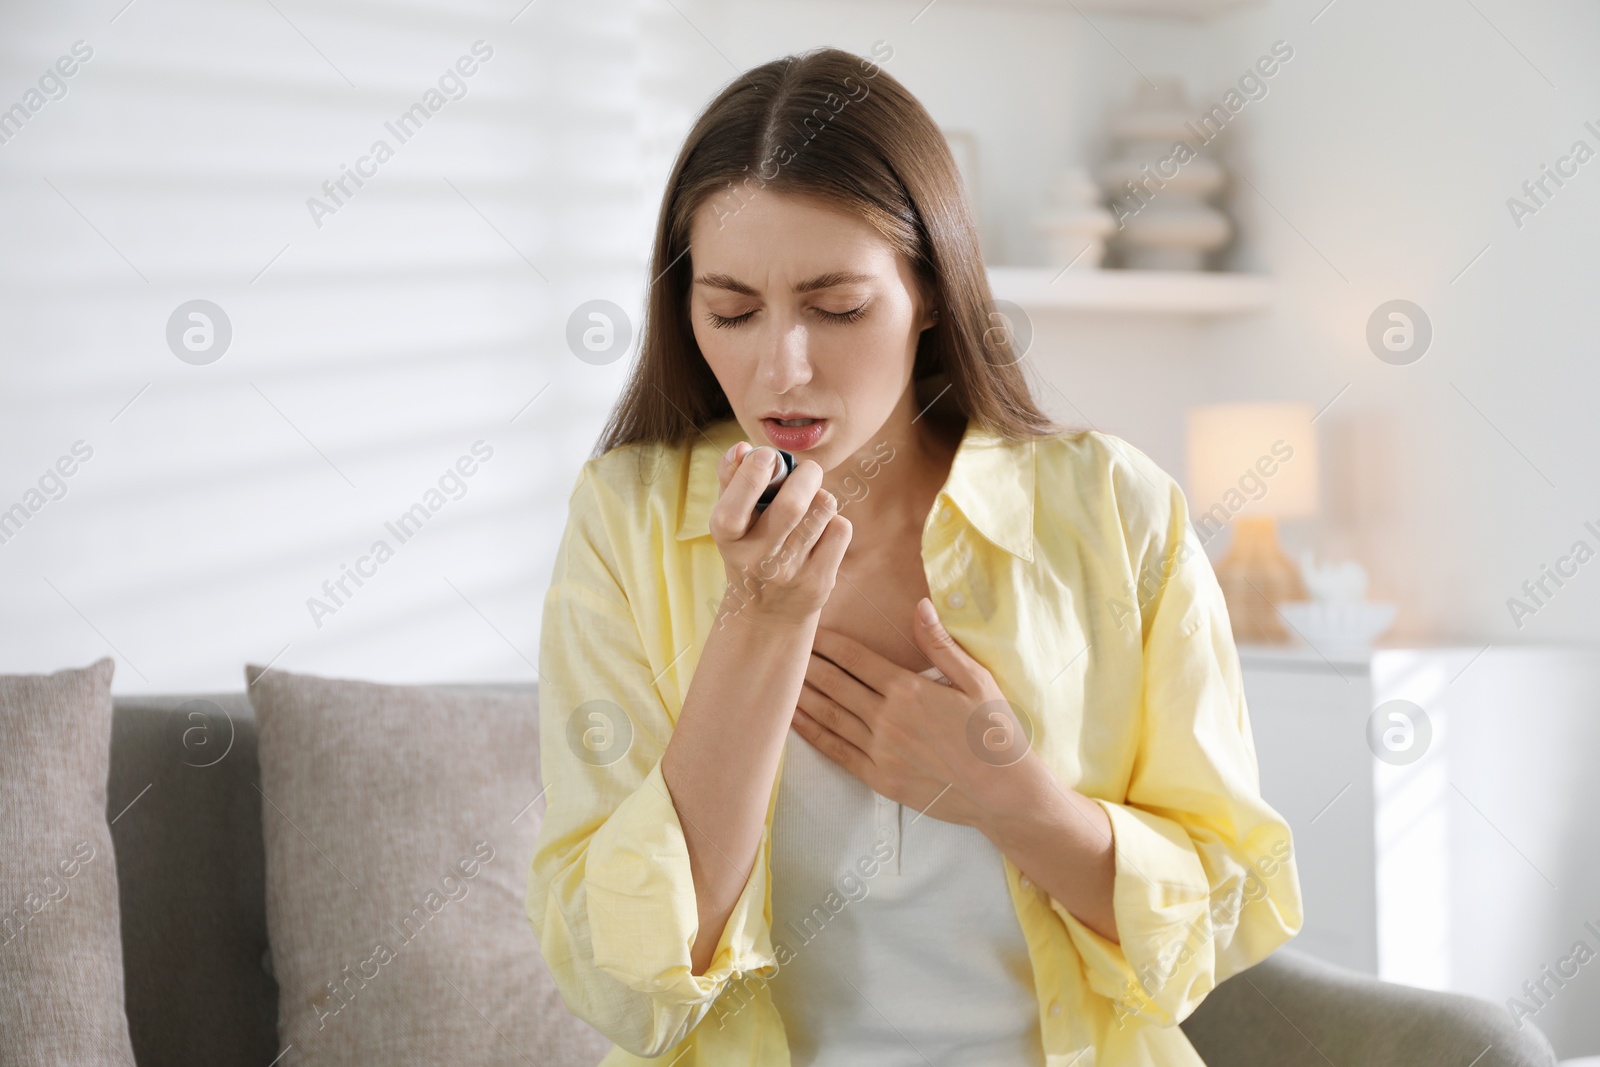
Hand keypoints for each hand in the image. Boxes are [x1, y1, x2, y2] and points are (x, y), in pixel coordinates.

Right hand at [710, 441, 850, 626]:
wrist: (767, 613)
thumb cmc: (748, 548)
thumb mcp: (731, 519)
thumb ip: (730, 478)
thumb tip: (742, 447)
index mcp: (728, 539)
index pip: (733, 508)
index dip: (752, 474)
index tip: (766, 456)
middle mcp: (757, 560)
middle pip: (792, 505)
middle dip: (806, 474)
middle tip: (807, 471)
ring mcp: (790, 573)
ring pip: (823, 510)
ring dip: (821, 495)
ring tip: (812, 503)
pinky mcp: (820, 581)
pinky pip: (840, 529)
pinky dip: (834, 519)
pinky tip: (821, 529)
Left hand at [791, 597, 1032, 827]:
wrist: (1004, 793)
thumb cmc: (994, 733)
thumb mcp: (976, 680)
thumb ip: (941, 644)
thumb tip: (919, 606)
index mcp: (908, 690)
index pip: (855, 658)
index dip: (828, 642)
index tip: (808, 629)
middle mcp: (887, 718)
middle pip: (834, 683)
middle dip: (807, 663)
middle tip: (782, 648)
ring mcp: (880, 751)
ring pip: (829, 715)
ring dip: (802, 694)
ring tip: (778, 678)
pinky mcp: (879, 779)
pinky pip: (835, 751)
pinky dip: (810, 732)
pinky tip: (792, 719)